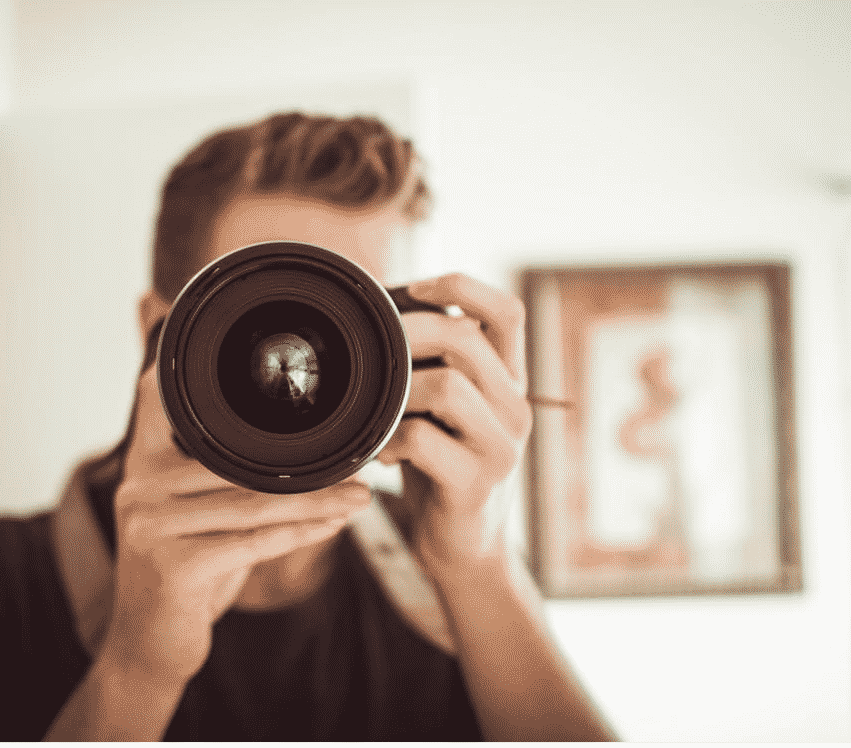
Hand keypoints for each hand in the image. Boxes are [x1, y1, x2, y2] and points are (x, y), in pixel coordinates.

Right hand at [103, 363, 369, 683]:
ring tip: (360, 496)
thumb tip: (294, 447)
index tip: (277, 372)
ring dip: (316, 501)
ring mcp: (151, 525)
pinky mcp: (174, 566)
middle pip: (237, 463)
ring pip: (253, 503)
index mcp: (141, 462)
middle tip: (359, 463)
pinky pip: (253, 542)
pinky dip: (301, 534)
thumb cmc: (182, 574)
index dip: (207, 376)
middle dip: (305, 467)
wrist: (147, 647)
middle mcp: (139, 486)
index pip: (165, 399)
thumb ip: (217, 476)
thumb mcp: (191, 515)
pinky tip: (333, 526)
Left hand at [377, 273, 531, 569]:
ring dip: (398, 390)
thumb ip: (433, 366)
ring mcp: (500, 446)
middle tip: (373, 349)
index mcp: (509, 379)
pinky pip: (425, 441)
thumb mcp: (446, 408)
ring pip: (448, 386)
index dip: (463, 286)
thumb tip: (381, 311)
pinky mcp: (475, 483)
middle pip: (467, 339)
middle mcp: (515, 407)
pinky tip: (379, 453)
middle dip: (409, 332)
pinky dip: (390, 440)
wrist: (463, 543)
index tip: (415, 286)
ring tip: (378, 408)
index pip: (507, 312)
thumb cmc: (443, 464)